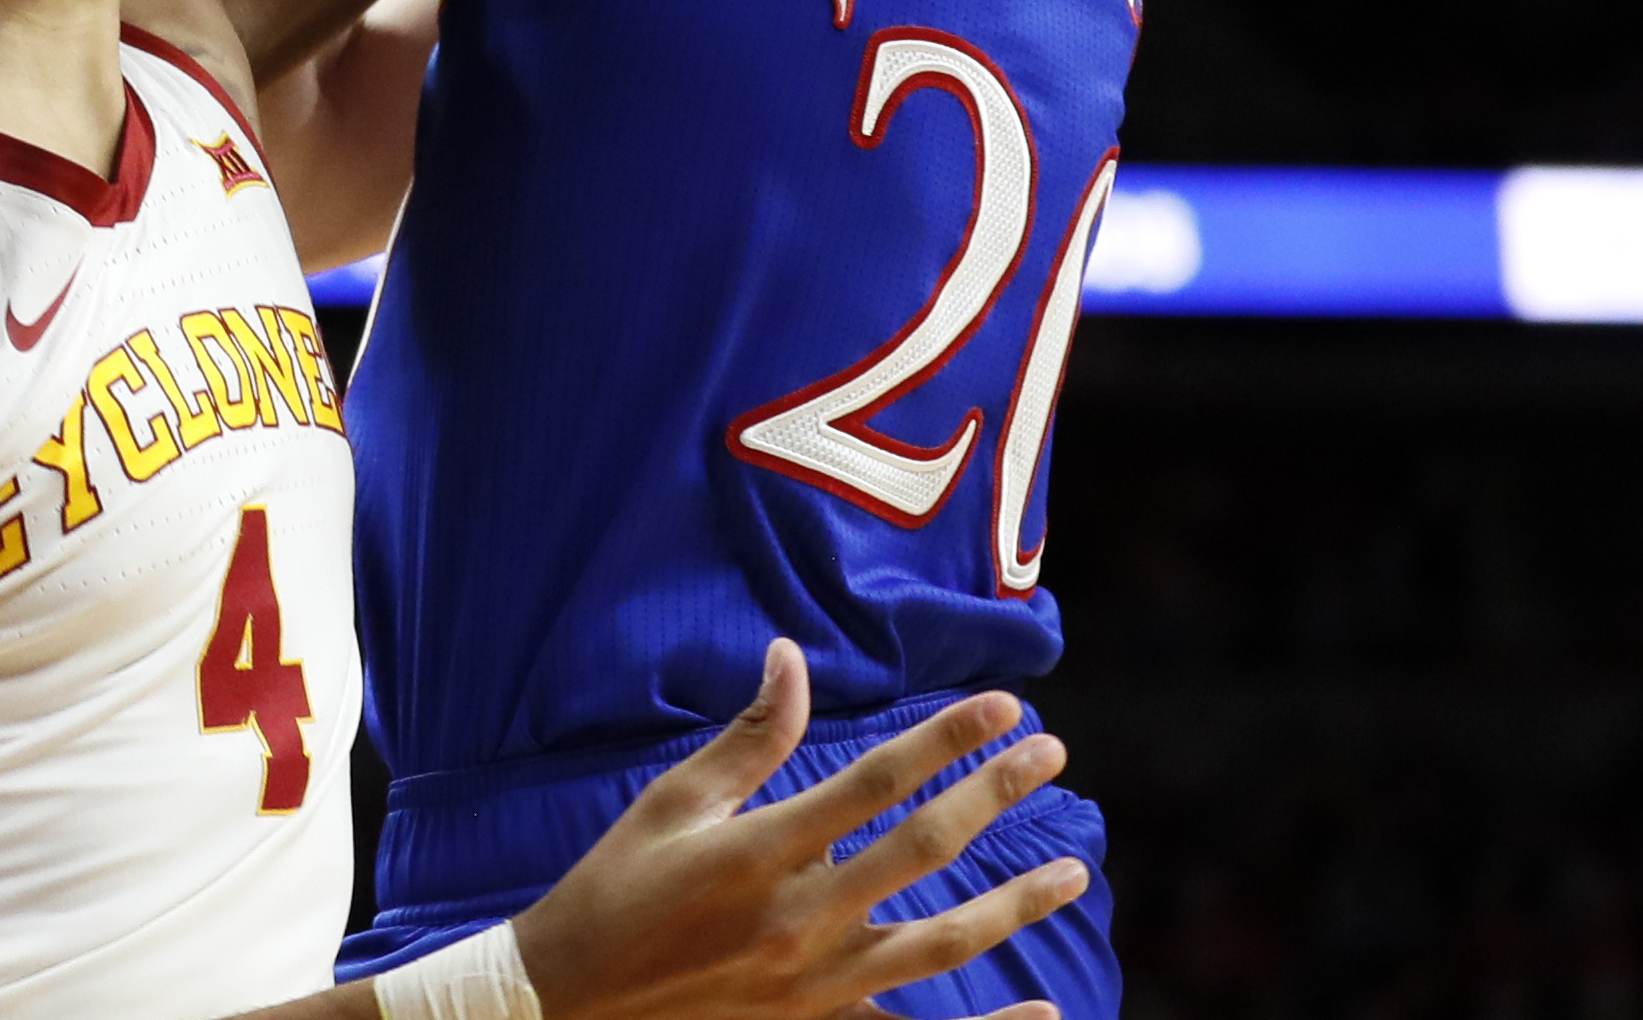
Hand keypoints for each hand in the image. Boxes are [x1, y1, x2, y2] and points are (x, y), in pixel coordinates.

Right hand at [512, 643, 1088, 1019]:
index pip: (879, 781)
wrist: (572, 1000)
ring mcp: (819, 982)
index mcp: (763, 850)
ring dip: (1014, 902)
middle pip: (925, 846)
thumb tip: (790, 658)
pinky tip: (1043, 1013)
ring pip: (943, 941)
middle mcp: (802, 917)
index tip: (1004, 707)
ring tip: (1070, 870)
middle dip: (995, 794)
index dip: (947, 739)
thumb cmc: (615, 888)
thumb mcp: (672, 804)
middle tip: (1051, 756)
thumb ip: (747, 739)